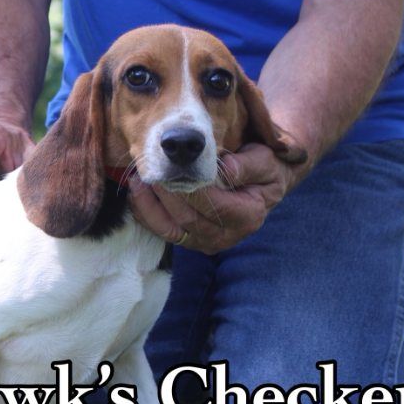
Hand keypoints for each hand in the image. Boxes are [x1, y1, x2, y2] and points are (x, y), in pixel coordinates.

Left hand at [127, 143, 301, 254]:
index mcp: (248, 216)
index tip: (176, 169)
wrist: (261, 185)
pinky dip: (148, 215)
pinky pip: (164, 232)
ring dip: (151, 207)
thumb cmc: (263, 169)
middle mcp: (227, 236)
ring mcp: (207, 242)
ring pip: (172, 231)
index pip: (216, 206)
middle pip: (189, 220)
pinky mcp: (192, 240)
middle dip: (167, 196)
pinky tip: (138, 194)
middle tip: (150, 171)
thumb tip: (227, 169)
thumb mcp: (264, 161)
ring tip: (138, 182)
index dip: (194, 189)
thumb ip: (248, 165)